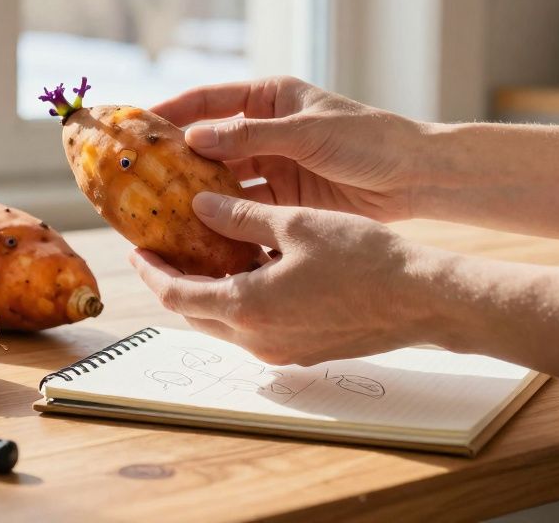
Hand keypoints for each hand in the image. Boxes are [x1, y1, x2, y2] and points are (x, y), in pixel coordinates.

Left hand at [128, 192, 445, 365]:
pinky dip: (240, 301)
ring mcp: (280, 352)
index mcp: (246, 307)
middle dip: (174, 282)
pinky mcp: (302, 352)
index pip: (176, 294)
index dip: (151, 271)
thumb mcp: (294, 224)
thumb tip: (199, 206)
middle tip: (162, 249)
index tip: (136, 249)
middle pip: (195, 313)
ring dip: (208, 291)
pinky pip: (254, 328)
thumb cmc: (364, 258)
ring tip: (202, 253)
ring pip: (225, 323)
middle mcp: (256, 340)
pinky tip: (249, 270)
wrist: (422, 299)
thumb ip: (239, 217)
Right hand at [151, 77, 431, 221]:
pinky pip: (243, 208)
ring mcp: (273, 165)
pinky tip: (200, 231)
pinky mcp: (283, 199)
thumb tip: (195, 139)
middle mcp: (265, 130)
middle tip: (138, 174)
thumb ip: (250, 136)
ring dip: (197, 192)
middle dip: (176, 158)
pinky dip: (223, 218)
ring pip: (223, 179)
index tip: (137, 124)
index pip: (208, 100)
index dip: (172, 111)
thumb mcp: (307, 133)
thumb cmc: (368, 140)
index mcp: (269, 98)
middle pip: (209, 143)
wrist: (414, 178)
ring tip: (161, 208)